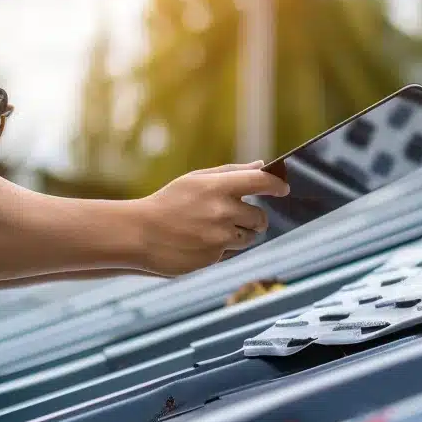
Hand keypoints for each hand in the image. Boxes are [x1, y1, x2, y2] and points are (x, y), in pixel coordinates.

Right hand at [129, 161, 289, 275]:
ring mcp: (219, 236)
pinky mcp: (213, 256)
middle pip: (260, 217)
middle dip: (256, 218)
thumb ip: (231, 172)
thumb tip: (262, 165)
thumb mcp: (195, 180)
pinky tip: (201, 242)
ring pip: (249, 237)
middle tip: (241, 217)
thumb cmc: (168, 203)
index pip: (260, 182)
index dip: (276, 185)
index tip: (283, 189)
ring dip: (241, 234)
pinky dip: (222, 248)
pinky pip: (231, 252)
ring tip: (215, 230)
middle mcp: (222, 212)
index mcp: (217, 187)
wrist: (139, 234)